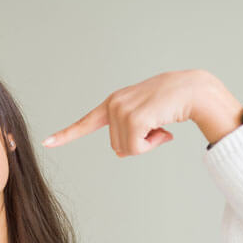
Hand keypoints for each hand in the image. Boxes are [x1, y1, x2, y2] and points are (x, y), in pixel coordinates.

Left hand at [41, 69, 242, 155]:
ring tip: (161, 123)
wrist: (195, 90)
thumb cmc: (173, 103)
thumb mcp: (145, 116)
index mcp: (114, 103)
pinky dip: (152, 144)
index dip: (66, 134)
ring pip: (126, 149)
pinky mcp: (134, 118)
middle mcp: (114, 104)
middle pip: (116, 146)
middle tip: (156, 124)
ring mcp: (122, 110)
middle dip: (138, 143)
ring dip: (147, 143)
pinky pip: (135, 148)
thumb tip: (119, 152)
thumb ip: (128, 131)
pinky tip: (164, 129)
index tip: (46, 142)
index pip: (86, 122)